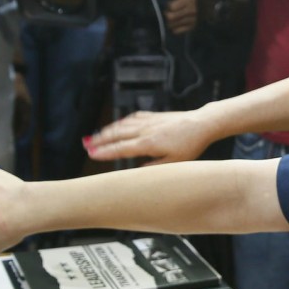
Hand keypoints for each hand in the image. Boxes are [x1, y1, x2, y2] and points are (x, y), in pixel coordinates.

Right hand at [84, 110, 215, 163]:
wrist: (202, 123)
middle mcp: (145, 130)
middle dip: (99, 140)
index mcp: (148, 143)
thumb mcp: (174, 163)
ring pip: (122, 125)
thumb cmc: (191, 145)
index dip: (105, 152)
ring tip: (95, 135)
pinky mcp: (154, 116)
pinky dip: (121, 122)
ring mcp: (149, 121)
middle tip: (86, 144)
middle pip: (117, 134)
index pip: (121, 148)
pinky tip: (118, 124)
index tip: (91, 154)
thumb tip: (137, 173)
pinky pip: (132, 118)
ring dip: (107, 130)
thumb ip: (154, 168)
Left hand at [162, 0, 198, 34]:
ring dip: (169, 21)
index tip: (170, 3)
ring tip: (172, 17)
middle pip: (171, 17)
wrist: (210, 6)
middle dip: (167, 14)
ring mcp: (192, 20)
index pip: (172, 6)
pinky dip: (174, 28)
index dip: (168, 5)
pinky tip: (175, 23)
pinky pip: (177, 31)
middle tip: (168, 12)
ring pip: (172, 25)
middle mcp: (191, 10)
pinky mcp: (192, 27)